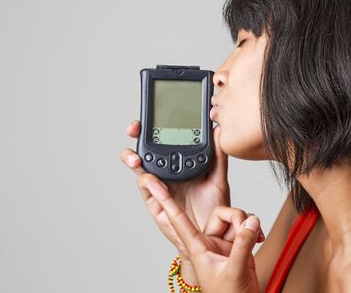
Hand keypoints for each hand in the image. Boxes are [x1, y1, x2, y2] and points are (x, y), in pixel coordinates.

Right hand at [120, 121, 231, 260]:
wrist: (210, 234)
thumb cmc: (214, 207)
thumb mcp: (218, 178)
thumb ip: (218, 155)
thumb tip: (218, 131)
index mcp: (180, 160)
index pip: (164, 137)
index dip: (156, 125)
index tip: (156, 115)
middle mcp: (166, 169)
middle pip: (146, 146)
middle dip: (136, 134)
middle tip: (134, 128)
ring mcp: (157, 184)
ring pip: (138, 165)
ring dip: (132, 157)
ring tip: (136, 158)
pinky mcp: (153, 200)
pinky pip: (145, 187)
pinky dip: (145, 181)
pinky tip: (149, 178)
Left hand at [145, 177, 261, 292]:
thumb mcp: (234, 270)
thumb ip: (242, 244)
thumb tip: (250, 221)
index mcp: (197, 248)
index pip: (177, 220)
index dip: (164, 200)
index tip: (152, 182)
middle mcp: (208, 241)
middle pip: (220, 213)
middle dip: (236, 218)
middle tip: (247, 231)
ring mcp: (223, 242)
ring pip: (235, 218)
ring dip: (247, 225)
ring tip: (254, 239)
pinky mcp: (237, 244)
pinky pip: (245, 225)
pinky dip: (254, 229)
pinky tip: (258, 238)